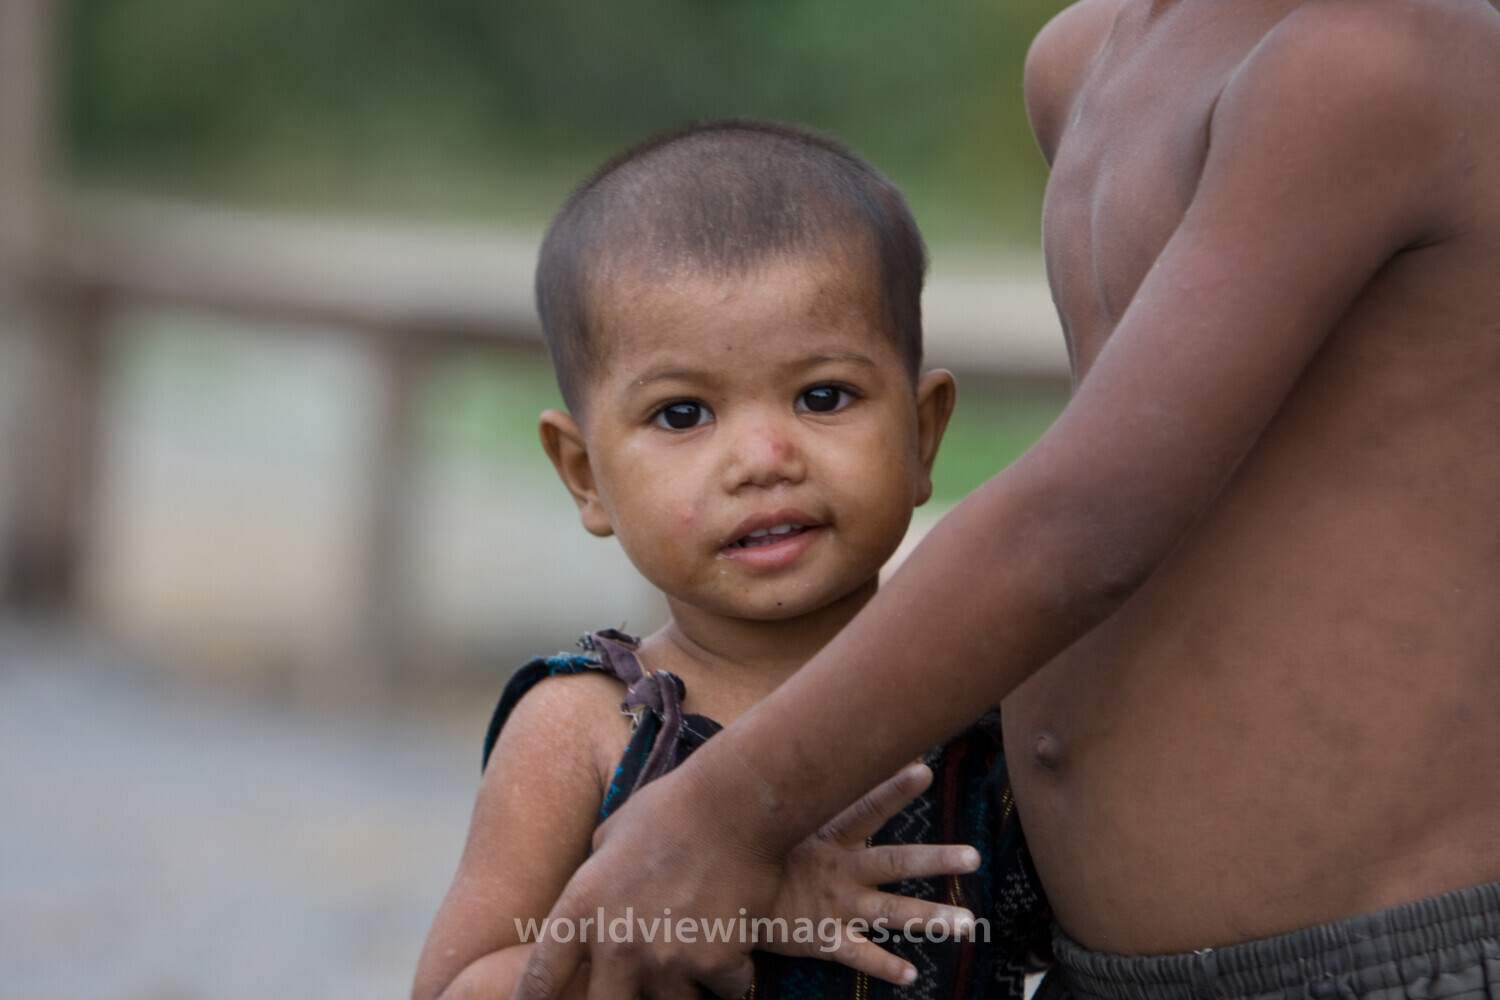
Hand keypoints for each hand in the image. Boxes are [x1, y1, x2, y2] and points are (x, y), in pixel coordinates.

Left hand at [513, 760, 778, 999]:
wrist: (734, 803)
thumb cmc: (672, 807)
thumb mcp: (611, 835)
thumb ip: (596, 877)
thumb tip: (597, 899)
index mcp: (582, 908)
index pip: (541, 979)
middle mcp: (617, 943)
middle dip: (623, 998)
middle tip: (641, 978)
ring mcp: (666, 958)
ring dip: (683, 986)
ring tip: (696, 949)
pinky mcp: (715, 962)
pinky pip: (724, 991)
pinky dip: (731, 974)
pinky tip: (735, 941)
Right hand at [763, 762, 979, 985]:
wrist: (729, 901)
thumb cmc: (768, 857)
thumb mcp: (792, 824)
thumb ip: (822, 799)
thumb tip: (846, 756)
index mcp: (831, 839)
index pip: (866, 807)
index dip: (893, 788)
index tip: (924, 769)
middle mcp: (839, 871)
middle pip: (893, 862)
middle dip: (934, 860)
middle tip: (974, 857)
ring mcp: (835, 907)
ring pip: (889, 911)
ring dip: (928, 917)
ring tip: (967, 924)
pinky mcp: (825, 940)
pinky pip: (859, 956)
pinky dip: (885, 966)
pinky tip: (912, 976)